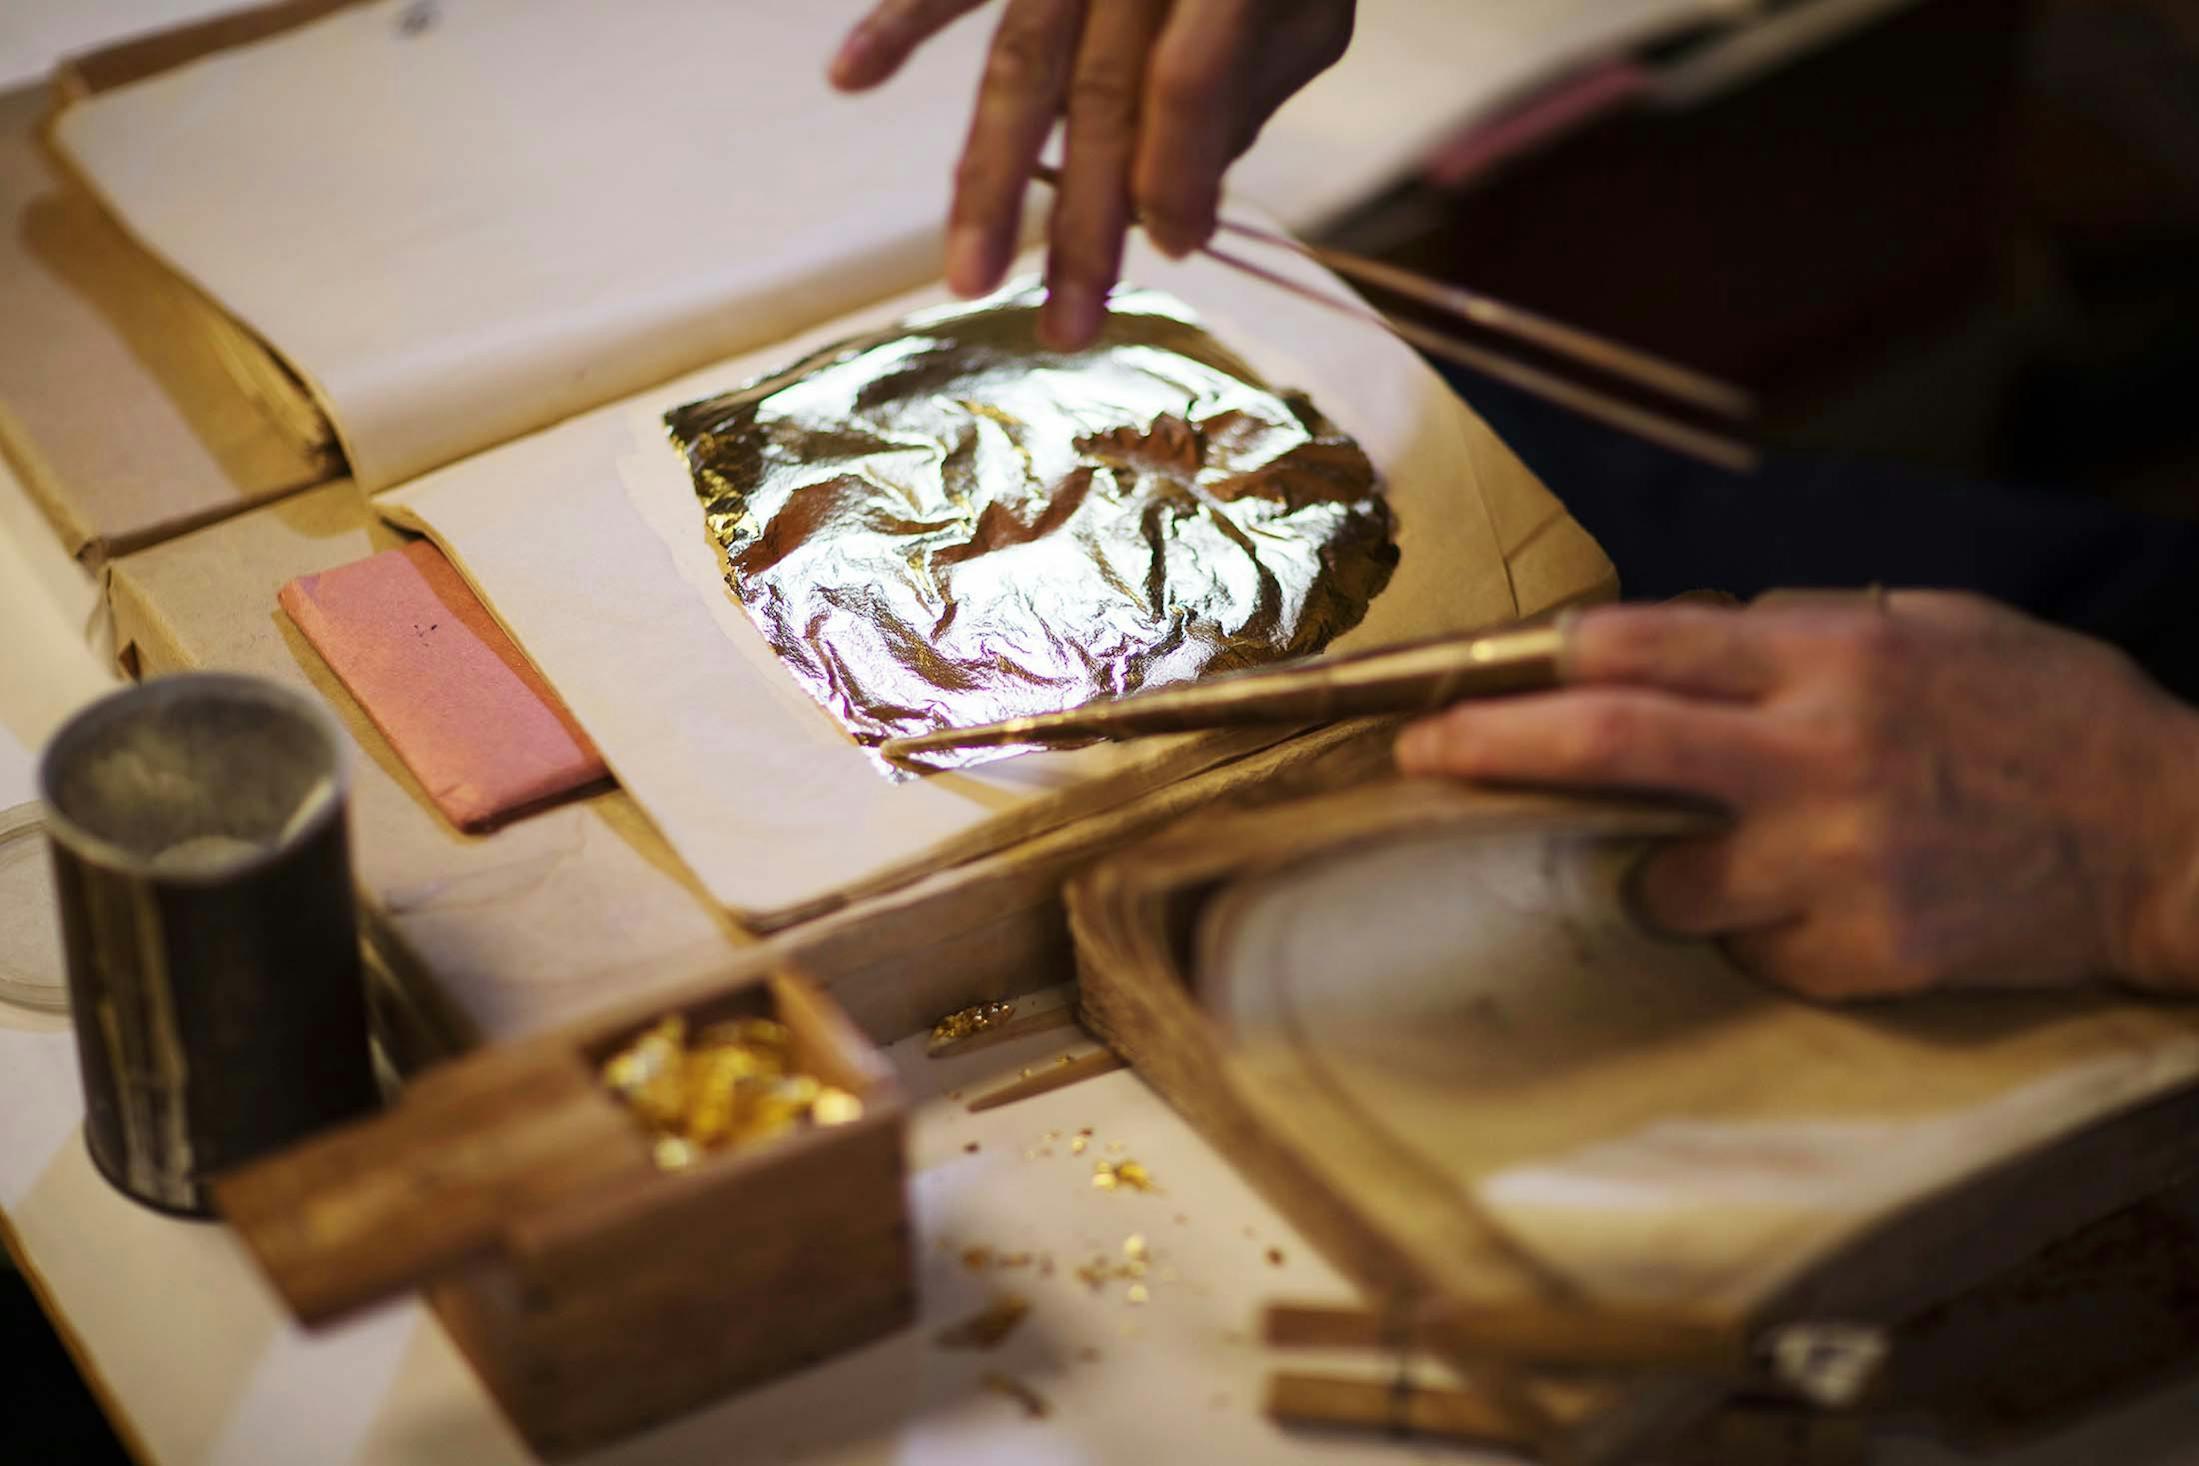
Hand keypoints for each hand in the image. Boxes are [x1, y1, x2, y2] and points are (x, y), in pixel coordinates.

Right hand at [830, 0, 1356, 350]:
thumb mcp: (1306, 11)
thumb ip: (1251, 95)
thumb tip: (1176, 209)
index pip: (1191, 78)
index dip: (1180, 170)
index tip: (1176, 251)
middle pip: (1102, 91)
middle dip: (1083, 221)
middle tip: (1065, 332)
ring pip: (1021, 60)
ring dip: (989, 178)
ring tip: (968, 275)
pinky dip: (898, 23)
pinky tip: (848, 78)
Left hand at [1395, 592, 2198, 999]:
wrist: (2175, 836)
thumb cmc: (2045, 716)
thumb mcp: (1930, 626)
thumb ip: (1797, 631)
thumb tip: (1674, 642)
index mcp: (1830, 656)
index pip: (1635, 646)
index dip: (1532, 666)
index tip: (1462, 686)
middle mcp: (1817, 753)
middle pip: (1606, 745)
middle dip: (1491, 749)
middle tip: (1419, 756)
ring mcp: (1837, 862)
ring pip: (1663, 880)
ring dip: (1664, 872)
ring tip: (1744, 857)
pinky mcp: (1864, 952)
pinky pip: (1750, 949)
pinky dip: (1758, 931)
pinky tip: (1830, 904)